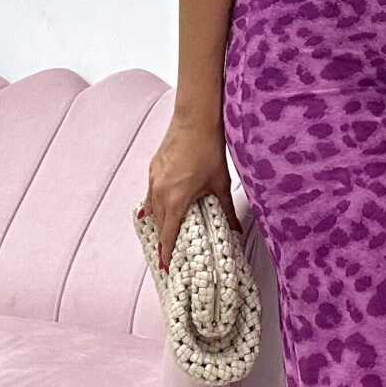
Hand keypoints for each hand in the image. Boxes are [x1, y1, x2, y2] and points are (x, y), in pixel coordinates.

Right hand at [140, 112, 240, 271]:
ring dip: (157, 223)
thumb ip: (226, 209)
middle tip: (165, 256)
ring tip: (161, 236)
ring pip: (152, 209)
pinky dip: (153, 205)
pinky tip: (154, 210)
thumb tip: (236, 228)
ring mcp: (154, 180)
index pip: (168, 234)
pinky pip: (150, 194)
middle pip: (158, 224)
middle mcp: (159, 192)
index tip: (165, 265)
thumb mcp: (220, 184)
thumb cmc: (207, 149)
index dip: (166, 252)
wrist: (194, 121)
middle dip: (162, 240)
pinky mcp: (153, 169)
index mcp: (175, 199)